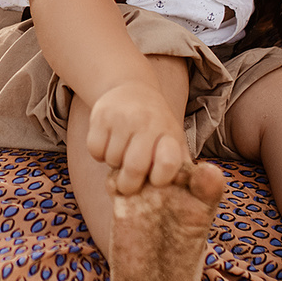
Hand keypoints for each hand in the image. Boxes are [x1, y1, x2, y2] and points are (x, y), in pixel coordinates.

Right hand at [80, 81, 194, 196]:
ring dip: (113, 164)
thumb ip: (179, 164)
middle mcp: (147, 122)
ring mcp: (122, 117)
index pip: (168, 163)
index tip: (155, 179)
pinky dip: (98, 154)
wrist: (132, 89)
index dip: (160, 178)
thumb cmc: (155, 124)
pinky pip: (95, 150)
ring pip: (112, 160)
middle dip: (129, 185)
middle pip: (135, 168)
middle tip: (127, 185)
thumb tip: (186, 191)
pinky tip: (107, 143)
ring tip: (121, 153)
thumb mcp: (173, 139)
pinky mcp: (101, 115)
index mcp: (168, 133)